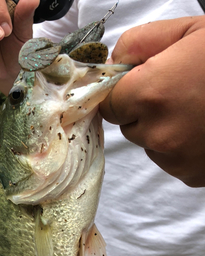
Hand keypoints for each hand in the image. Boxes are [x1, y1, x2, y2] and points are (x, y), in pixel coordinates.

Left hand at [100, 16, 204, 187]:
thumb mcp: (189, 32)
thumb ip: (140, 43)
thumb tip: (113, 64)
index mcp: (151, 94)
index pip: (109, 104)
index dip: (124, 92)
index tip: (140, 83)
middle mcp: (158, 133)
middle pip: (129, 126)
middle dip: (144, 109)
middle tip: (178, 91)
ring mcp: (175, 159)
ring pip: (150, 144)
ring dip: (163, 129)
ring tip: (197, 110)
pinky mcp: (190, 175)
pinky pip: (170, 160)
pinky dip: (181, 147)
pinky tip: (204, 129)